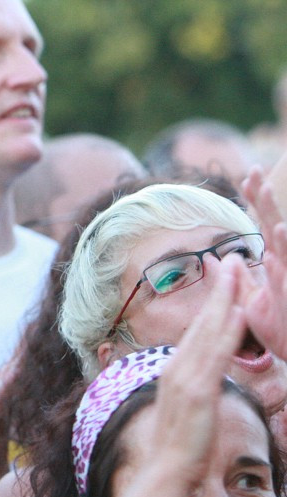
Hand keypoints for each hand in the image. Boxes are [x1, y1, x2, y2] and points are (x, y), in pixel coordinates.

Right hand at [136, 256, 246, 482]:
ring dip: (226, 298)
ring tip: (239, 270)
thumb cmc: (180, 447)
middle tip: (231, 257)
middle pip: (202, 321)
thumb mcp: (187, 411)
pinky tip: (240, 310)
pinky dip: (229, 330)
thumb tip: (200, 382)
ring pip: (210, 330)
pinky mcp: (200, 391)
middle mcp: (178, 368)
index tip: (223, 278)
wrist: (168, 469)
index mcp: (176, 372)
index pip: (197, 330)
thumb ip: (194, 390)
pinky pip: (217, 354)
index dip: (211, 302)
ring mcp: (187, 378)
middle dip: (219, 289)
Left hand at [238, 169, 286, 359]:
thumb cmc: (275, 325)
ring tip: (265, 190)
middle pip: (272, 224)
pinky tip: (280, 231)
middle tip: (252, 171)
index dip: (254, 202)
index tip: (245, 177)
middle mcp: (283, 264)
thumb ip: (234, 278)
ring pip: (283, 241)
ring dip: (274, 215)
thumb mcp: (247, 299)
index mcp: (272, 262)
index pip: (261, 226)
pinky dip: (284, 251)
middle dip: (263, 198)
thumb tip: (216, 258)